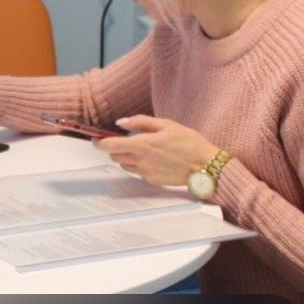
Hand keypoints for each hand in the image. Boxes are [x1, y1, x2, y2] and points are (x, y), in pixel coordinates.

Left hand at [93, 115, 218, 186]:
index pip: (108, 146)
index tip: (97, 138)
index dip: (98, 142)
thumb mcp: (166, 125)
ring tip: (143, 148)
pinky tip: (154, 158)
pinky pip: (137, 172)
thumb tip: (120, 123)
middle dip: (115, 147)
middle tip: (125, 139)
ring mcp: (145, 173)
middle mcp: (140, 161)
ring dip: (126, 156)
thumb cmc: (189, 143)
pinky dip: (139, 164)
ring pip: (124, 164)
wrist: (206, 167)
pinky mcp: (152, 180)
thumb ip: (140, 122)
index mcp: (142, 145)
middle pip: (114, 155)